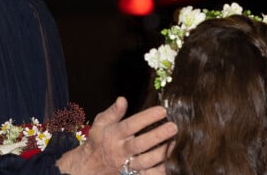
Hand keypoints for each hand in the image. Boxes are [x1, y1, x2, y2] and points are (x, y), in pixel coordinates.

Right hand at [56, 96, 176, 173]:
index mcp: (113, 135)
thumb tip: (122, 99)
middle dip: (158, 136)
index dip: (147, 117)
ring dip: (162, 152)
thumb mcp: (101, 122)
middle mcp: (121, 150)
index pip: (131, 125)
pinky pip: (149, 174)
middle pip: (141, 144)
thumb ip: (113, 112)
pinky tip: (169, 159)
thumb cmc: (99, 140)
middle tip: (173, 127)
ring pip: (147, 161)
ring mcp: (127, 165)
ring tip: (174, 141)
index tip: (162, 110)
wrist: (92, 166)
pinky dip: (160, 169)